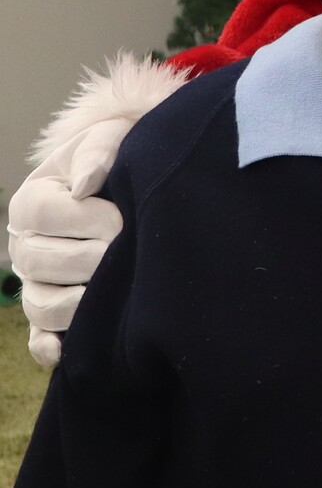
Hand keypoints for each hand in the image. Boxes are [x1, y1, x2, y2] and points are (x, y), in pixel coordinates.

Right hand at [6, 116, 129, 369]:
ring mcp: (34, 283)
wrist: (129, 181)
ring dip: (78, 302)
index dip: (85, 218)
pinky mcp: (49, 313)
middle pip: (43, 262)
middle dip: (92, 258)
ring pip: (41, 304)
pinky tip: (69, 350)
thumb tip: (85, 185)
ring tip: (116, 289)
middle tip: (128, 252)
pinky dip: (51, 346)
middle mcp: (25, 246)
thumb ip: (98, 152)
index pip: (43, 215)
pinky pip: (40, 338)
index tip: (124, 218)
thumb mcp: (109, 138)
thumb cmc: (117, 158)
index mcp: (31, 202)